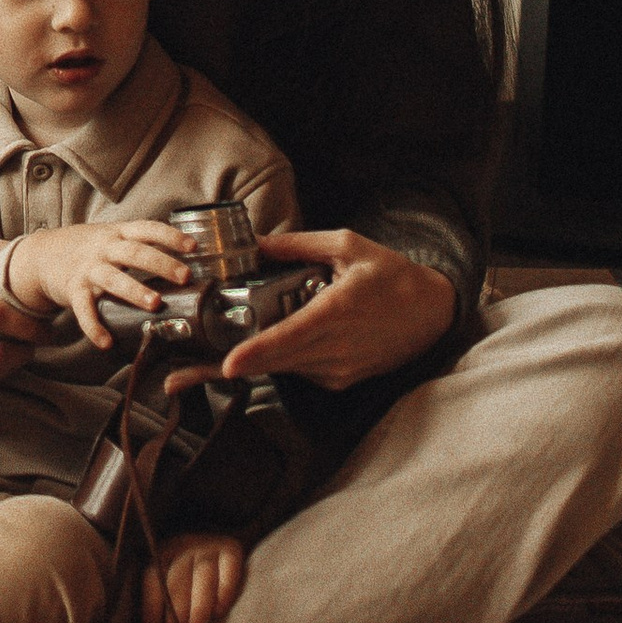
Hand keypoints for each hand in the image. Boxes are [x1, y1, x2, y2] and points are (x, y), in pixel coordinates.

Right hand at [2, 216, 204, 350]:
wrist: (42, 254)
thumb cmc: (88, 248)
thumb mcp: (112, 236)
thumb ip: (140, 244)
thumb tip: (183, 261)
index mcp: (118, 234)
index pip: (147, 229)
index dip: (170, 236)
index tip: (193, 246)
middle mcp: (104, 248)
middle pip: (135, 253)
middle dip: (161, 263)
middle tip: (184, 276)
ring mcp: (88, 269)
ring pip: (113, 278)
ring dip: (134, 290)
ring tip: (155, 303)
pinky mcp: (73, 290)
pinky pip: (83, 310)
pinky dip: (93, 326)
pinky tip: (106, 342)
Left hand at [140, 529, 243, 622]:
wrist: (226, 531)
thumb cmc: (191, 569)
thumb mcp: (170, 573)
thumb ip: (163, 596)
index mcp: (163, 552)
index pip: (153, 579)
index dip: (151, 608)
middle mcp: (184, 545)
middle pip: (177, 583)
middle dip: (175, 619)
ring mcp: (209, 545)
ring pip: (201, 579)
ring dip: (198, 612)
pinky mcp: (232, 548)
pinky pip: (229, 569)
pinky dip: (224, 591)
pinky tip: (220, 612)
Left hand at [219, 228, 457, 390]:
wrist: (433, 312)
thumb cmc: (391, 275)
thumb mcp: (348, 245)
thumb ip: (299, 244)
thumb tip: (257, 243)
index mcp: (337, 311)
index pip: (289, 337)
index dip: (256, 353)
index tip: (228, 365)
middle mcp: (337, 347)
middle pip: (277, 360)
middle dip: (236, 362)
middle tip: (188, 369)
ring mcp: (341, 368)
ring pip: (286, 368)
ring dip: (260, 358)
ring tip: (237, 343)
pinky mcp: (343, 380)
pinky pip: (301, 372)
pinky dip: (285, 359)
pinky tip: (285, 340)